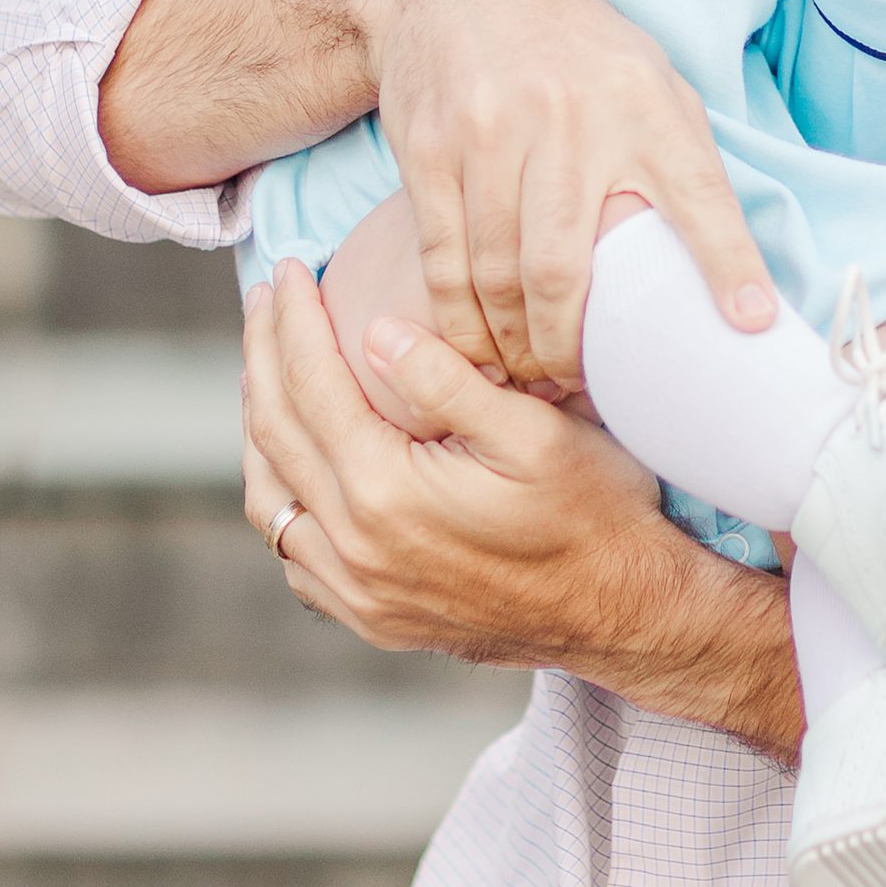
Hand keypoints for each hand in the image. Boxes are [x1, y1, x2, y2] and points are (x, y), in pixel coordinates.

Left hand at [241, 264, 803, 751]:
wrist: (625, 615)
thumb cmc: (594, 514)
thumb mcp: (536, 432)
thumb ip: (448, 381)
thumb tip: (376, 331)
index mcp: (385, 494)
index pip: (310, 385)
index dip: (292, 319)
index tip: (289, 269)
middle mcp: (355, 550)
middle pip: (274, 435)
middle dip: (262, 356)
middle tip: (265, 301)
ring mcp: (358, 594)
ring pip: (269, 500)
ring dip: (260, 427)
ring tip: (267, 369)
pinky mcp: (372, 617)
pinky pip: (295, 553)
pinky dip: (282, 496)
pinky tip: (297, 461)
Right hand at [371, 0, 778, 387]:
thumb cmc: (571, 47)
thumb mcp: (647, 77)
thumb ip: (682, 161)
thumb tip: (733, 269)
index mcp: (643, 102)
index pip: (699, 193)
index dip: (728, 264)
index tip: (753, 325)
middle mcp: (570, 119)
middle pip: (565, 270)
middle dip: (570, 350)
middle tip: (584, 387)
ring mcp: (491, 135)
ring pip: (499, 277)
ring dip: (514, 348)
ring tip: (534, 378)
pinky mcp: (430, 151)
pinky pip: (443, 262)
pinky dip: (459, 321)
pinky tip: (478, 348)